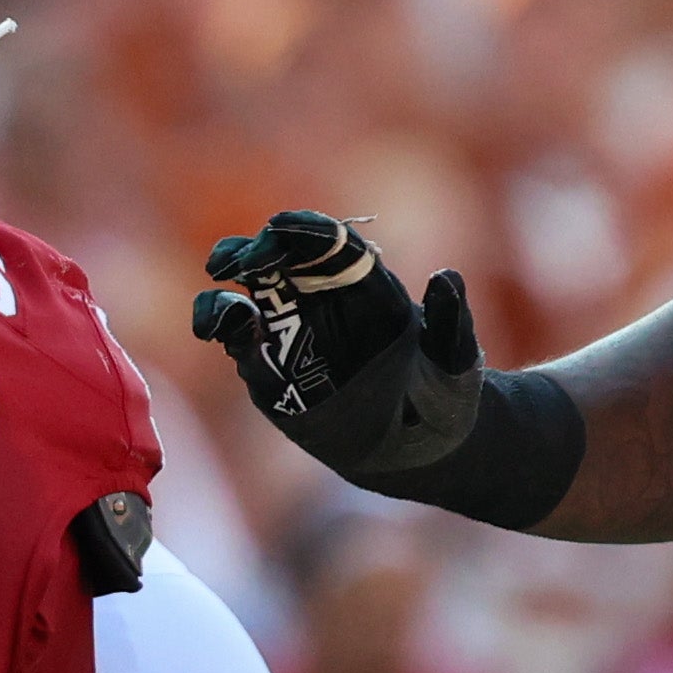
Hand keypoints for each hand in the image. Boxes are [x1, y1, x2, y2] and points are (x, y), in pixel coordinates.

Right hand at [191, 213, 488, 487]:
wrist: (418, 443)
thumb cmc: (440, 391)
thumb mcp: (454, 357)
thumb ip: (449, 320)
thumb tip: (447, 278)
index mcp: (364, 281)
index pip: (327, 240)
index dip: (301, 229)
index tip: (278, 229)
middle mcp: (320, 297)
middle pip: (276, 257)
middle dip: (252, 251)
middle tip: (238, 262)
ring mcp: (291, 330)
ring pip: (246, 296)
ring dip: (227, 293)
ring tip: (224, 300)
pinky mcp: (270, 368)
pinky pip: (239, 341)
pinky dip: (224, 329)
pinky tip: (218, 331)